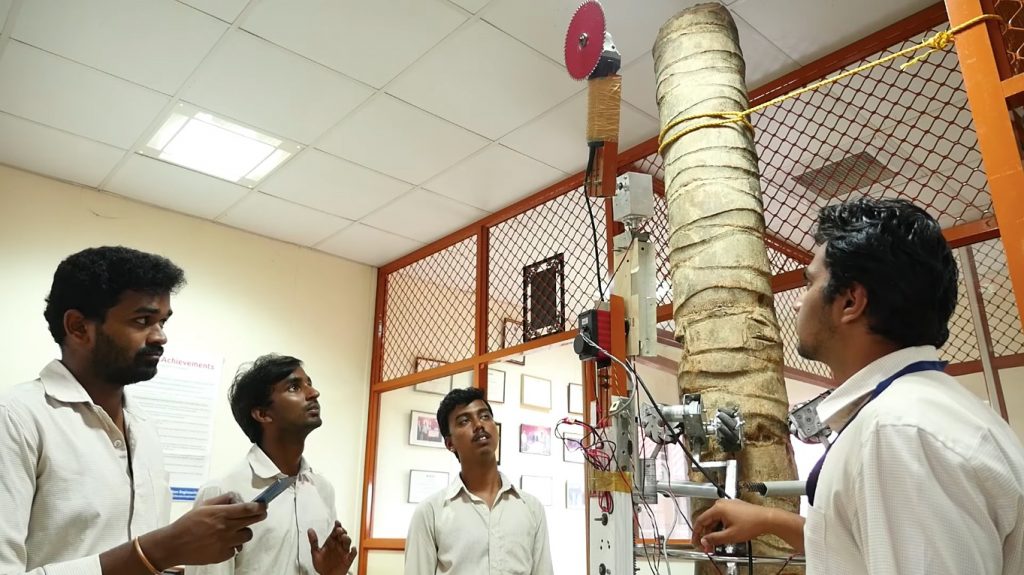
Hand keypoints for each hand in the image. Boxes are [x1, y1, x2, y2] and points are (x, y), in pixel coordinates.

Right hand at [144, 493, 267, 567]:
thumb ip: (222, 500)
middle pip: (252, 522)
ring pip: (246, 536)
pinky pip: (236, 549)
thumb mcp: (204, 506)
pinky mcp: (222, 555)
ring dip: (243, 531)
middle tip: (260, 514)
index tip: (264, 505)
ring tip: (233, 530)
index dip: (260, 507)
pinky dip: (233, 545)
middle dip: (259, 516)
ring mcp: (225, 543)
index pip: (248, 509)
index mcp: (220, 514)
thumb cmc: (187, 524)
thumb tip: (237, 498)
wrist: (174, 544)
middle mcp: (225, 528)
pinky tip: (222, 542)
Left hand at [310, 521, 357, 574]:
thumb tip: (310, 530)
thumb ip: (313, 541)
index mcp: (331, 542)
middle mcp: (338, 546)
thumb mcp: (315, 553)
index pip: (335, 532)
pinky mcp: (347, 559)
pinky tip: (352, 548)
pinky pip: (352, 554)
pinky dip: (353, 551)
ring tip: (343, 537)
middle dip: (342, 531)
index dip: (337, 526)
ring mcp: (343, 552)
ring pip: (348, 543)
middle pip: (342, 535)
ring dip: (347, 539)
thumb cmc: (322, 565)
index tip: (336, 523)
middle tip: (339, 530)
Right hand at [691, 499, 773, 552]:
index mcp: (718, 508)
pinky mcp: (734, 508)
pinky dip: (720, 527)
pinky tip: (722, 536)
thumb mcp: (730, 535)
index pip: (701, 520)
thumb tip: (704, 541)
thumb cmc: (752, 524)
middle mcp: (721, 504)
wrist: (767, 519)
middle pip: (708, 520)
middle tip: (706, 546)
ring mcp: (728, 505)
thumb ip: (714, 538)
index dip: (696, 533)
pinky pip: (722, 517)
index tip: (695, 541)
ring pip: (715, 519)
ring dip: (713, 532)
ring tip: (714, 544)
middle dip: (706, 534)